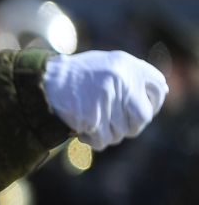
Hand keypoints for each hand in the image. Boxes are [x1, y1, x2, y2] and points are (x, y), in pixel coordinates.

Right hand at [41, 51, 166, 149]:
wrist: (42, 82)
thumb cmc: (75, 75)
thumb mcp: (107, 65)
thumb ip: (132, 76)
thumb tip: (162, 91)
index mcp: (127, 64)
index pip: (158, 88)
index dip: (153, 103)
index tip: (140, 109)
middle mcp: (121, 79)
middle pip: (142, 117)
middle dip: (132, 126)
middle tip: (117, 124)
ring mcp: (107, 98)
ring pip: (121, 132)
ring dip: (108, 134)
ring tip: (93, 124)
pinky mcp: (92, 116)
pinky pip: (103, 141)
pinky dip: (94, 141)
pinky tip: (84, 131)